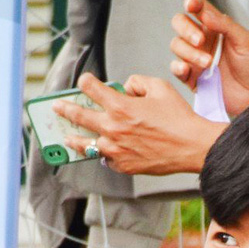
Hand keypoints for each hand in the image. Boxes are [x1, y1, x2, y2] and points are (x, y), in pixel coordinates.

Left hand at [54, 74, 224, 175]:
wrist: (191, 147)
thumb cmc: (178, 117)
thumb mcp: (159, 87)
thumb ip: (137, 83)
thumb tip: (126, 88)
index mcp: (119, 106)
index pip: (91, 88)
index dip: (86, 82)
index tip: (84, 82)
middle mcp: (112, 128)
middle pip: (79, 116)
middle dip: (65, 109)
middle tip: (57, 107)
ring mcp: (115, 149)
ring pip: (86, 144)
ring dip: (74, 139)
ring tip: (66, 138)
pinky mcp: (123, 165)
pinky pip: (106, 160)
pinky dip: (103, 155)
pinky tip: (100, 152)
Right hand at [169, 0, 248, 116]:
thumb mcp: (245, 40)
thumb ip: (225, 25)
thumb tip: (204, 13)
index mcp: (214, 26)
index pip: (197, 8)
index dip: (192, 3)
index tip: (191, 5)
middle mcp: (201, 39)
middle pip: (180, 23)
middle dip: (186, 29)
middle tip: (200, 40)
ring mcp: (194, 58)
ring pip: (176, 45)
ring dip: (189, 52)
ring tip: (208, 63)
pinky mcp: (191, 77)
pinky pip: (176, 69)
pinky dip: (177, 67)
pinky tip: (186, 69)